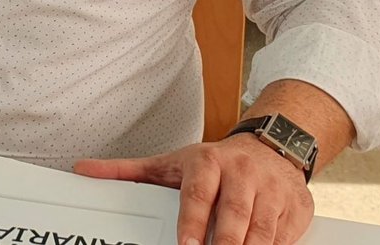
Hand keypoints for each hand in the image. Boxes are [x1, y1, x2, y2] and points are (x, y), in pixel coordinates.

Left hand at [75, 134, 312, 244]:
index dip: (192, 222)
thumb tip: (83, 170)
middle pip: (234, 216)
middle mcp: (243, 174)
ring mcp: (272, 191)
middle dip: (224, 243)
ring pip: (262, 230)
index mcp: (210, 162)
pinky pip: (284, 237)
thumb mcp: (173, 162)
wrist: (273, 145)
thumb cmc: (217, 162)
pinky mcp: (296, 207)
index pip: (199, 194)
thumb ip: (128, 171)